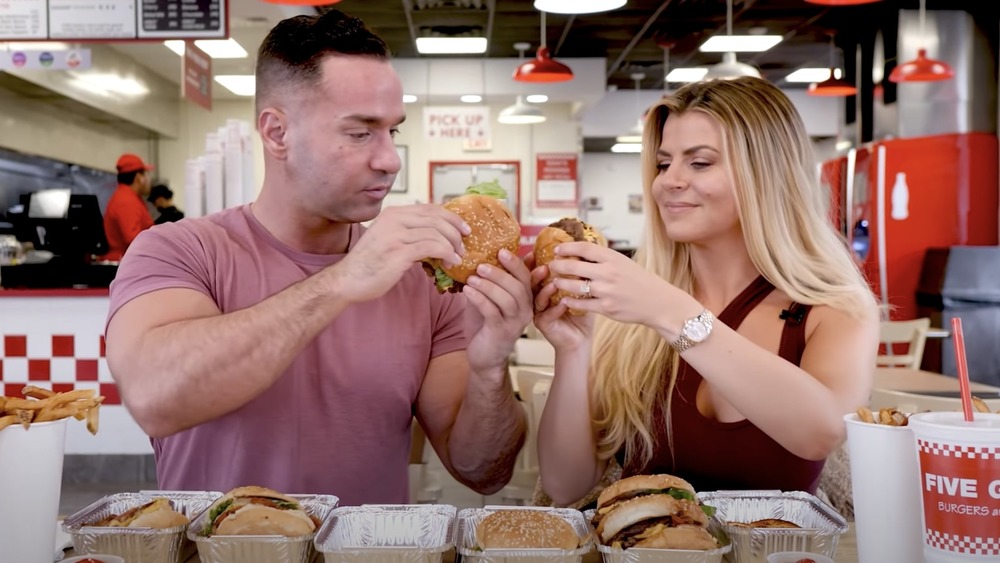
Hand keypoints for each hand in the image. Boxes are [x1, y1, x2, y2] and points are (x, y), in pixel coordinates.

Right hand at [334, 205, 468, 303]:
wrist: (347, 280)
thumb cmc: (369, 264)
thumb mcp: (388, 239)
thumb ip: (409, 232)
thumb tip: (437, 235)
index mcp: (393, 214)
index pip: (430, 208)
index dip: (451, 217)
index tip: (464, 229)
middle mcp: (394, 219)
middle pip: (437, 218)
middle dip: (456, 231)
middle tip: (464, 245)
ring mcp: (395, 235)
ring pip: (437, 233)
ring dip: (452, 246)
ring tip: (456, 258)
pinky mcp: (398, 252)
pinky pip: (432, 247)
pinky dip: (447, 254)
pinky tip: (450, 263)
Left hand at [463, 249, 533, 372]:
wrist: (483, 356)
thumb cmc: (486, 324)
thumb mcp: (489, 298)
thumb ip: (492, 281)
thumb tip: (483, 256)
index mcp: (525, 299)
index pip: (526, 277)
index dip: (516, 263)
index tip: (501, 251)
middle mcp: (525, 310)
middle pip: (519, 287)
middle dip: (500, 273)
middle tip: (481, 264)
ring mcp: (515, 323)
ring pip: (508, 300)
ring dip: (489, 286)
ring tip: (471, 278)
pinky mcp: (501, 333)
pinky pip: (492, 312)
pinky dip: (479, 299)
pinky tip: (467, 291)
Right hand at [531, 262, 593, 351]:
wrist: (580, 338)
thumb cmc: (580, 313)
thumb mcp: (580, 290)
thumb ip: (578, 274)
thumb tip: (585, 253)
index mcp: (543, 286)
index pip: (535, 271)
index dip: (535, 262)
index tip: (538, 252)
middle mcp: (537, 297)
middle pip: (531, 283)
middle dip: (536, 274)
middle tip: (545, 267)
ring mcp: (538, 311)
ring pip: (537, 298)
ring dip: (545, 290)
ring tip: (554, 284)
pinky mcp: (542, 324)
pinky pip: (546, 314)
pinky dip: (555, 308)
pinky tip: (564, 303)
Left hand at [547, 242, 674, 325]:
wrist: (658, 302)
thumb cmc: (640, 281)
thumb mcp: (624, 263)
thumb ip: (604, 258)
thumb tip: (582, 251)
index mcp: (613, 258)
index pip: (584, 249)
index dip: (567, 248)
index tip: (557, 249)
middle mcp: (608, 273)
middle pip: (575, 266)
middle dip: (559, 266)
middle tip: (551, 266)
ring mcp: (607, 291)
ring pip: (575, 286)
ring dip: (562, 283)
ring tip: (556, 282)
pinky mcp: (606, 308)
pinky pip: (582, 304)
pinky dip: (570, 302)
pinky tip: (565, 300)